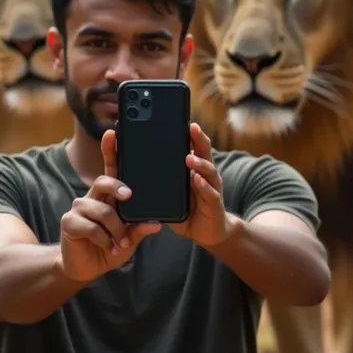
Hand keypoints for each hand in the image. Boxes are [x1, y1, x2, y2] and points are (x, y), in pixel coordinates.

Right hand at [59, 130, 160, 282]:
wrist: (87, 269)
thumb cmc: (110, 248)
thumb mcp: (130, 239)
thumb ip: (140, 229)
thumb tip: (156, 224)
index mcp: (108, 195)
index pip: (110, 168)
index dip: (110, 150)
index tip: (113, 133)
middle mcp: (92, 197)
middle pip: (104, 181)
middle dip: (117, 187)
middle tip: (128, 196)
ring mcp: (78, 208)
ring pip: (102, 210)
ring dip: (115, 229)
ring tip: (120, 243)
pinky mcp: (69, 222)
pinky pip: (91, 227)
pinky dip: (104, 239)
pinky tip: (109, 248)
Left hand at [170, 123, 235, 246]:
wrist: (208, 232)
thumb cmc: (188, 209)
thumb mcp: (172, 192)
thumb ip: (160, 180)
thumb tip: (137, 166)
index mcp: (195, 169)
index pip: (193, 146)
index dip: (190, 134)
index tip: (183, 121)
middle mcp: (206, 174)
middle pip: (204, 152)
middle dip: (198, 139)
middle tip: (191, 128)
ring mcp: (212, 188)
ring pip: (208, 170)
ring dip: (199, 163)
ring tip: (188, 157)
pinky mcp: (214, 204)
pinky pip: (209, 193)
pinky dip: (203, 186)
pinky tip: (197, 180)